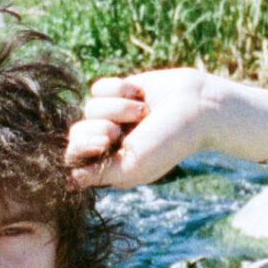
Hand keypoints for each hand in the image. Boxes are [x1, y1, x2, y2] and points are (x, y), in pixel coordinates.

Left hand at [66, 68, 217, 188]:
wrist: (197, 106)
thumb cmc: (169, 142)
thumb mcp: (132, 165)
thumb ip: (99, 174)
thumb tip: (70, 179)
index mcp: (111, 165)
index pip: (75, 159)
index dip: (81, 148)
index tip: (104, 142)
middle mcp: (109, 142)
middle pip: (76, 133)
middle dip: (97, 128)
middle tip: (118, 130)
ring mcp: (112, 116)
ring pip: (89, 108)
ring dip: (117, 108)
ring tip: (143, 111)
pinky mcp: (118, 92)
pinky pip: (98, 88)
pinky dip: (119, 90)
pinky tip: (140, 94)